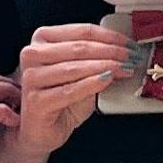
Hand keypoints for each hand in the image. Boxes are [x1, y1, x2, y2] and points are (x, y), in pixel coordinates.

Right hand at [14, 22, 135, 155]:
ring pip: (75, 67)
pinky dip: (92, 83)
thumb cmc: (60, 101)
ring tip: (124, 69)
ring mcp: (31, 77)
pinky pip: (70, 90)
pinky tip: (107, 80)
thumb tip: (124, 52)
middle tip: (131, 57)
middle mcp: (32, 54)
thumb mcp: (81, 74)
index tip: (129, 44)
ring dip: (106, 67)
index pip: (82, 31)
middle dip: (111, 52)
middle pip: (80, 47)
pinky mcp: (35, 100)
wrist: (41, 131)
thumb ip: (96, 60)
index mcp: (43, 40)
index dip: (110, 37)